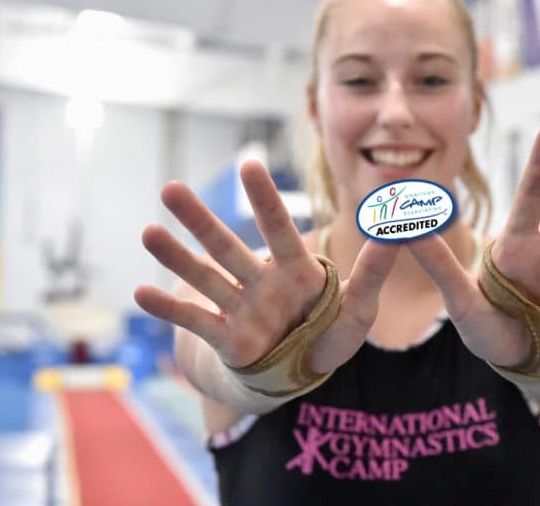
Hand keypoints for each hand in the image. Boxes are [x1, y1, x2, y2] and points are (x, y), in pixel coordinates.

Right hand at [135, 160, 399, 373]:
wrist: (295, 372)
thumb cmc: (327, 334)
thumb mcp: (359, 308)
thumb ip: (375, 271)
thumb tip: (399, 229)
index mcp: (296, 271)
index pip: (280, 231)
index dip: (265, 202)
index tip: (248, 165)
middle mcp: (262, 282)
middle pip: (228, 247)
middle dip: (201, 221)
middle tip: (170, 188)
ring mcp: (240, 308)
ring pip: (206, 278)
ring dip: (177, 257)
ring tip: (149, 231)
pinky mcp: (226, 338)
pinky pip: (196, 322)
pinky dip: (170, 310)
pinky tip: (140, 293)